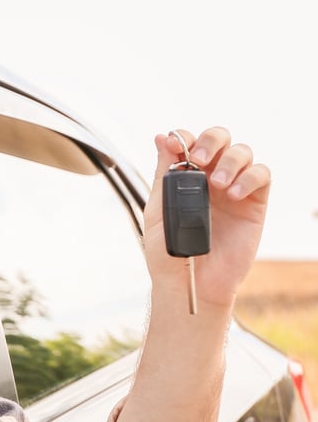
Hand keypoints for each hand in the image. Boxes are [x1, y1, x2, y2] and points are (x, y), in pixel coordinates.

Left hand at [142, 127, 270, 308]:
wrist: (190, 284)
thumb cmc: (170, 253)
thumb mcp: (159, 211)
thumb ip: (164, 175)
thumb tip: (161, 138)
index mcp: (183, 178)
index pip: (188, 143)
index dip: (183, 137)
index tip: (175, 146)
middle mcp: (209, 179)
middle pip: (219, 138)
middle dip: (210, 140)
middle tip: (200, 159)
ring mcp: (233, 189)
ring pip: (242, 152)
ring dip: (229, 161)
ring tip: (217, 185)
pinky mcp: (253, 203)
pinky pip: (261, 175)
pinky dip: (249, 177)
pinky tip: (233, 195)